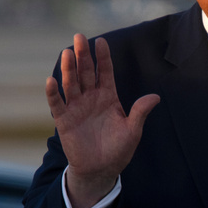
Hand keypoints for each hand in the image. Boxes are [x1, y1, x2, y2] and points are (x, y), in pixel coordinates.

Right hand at [46, 34, 159, 207]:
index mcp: (108, 97)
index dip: (103, 57)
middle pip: (86, 72)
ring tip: (67, 52)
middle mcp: (91, 98)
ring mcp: (76, 107)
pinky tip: (51, 81)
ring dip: (68, 68)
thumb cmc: (118, 150)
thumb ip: (140, 112)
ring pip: (71, 84)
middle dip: (83, 55)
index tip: (101, 42)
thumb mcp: (132, 130)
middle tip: (79, 37)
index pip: (105, 72)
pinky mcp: (64, 120)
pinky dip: (53, 93)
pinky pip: (57, 104)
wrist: (100, 170)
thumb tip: (155, 97)